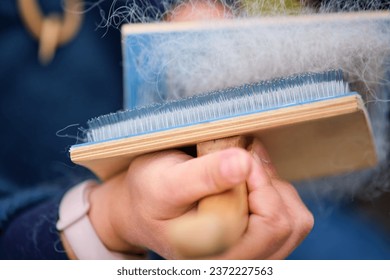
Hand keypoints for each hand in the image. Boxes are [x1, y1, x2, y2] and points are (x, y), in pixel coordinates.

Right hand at [87, 139, 313, 258]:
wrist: (141, 208)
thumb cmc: (148, 196)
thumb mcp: (165, 182)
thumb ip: (203, 176)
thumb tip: (243, 164)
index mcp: (216, 256)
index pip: (272, 223)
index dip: (261, 180)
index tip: (235, 156)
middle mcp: (237, 263)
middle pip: (290, 224)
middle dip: (269, 182)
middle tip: (239, 160)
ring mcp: (250, 256)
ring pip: (295, 222)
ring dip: (274, 188)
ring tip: (242, 173)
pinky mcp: (256, 244)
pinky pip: (290, 221)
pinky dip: (276, 194)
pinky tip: (249, 184)